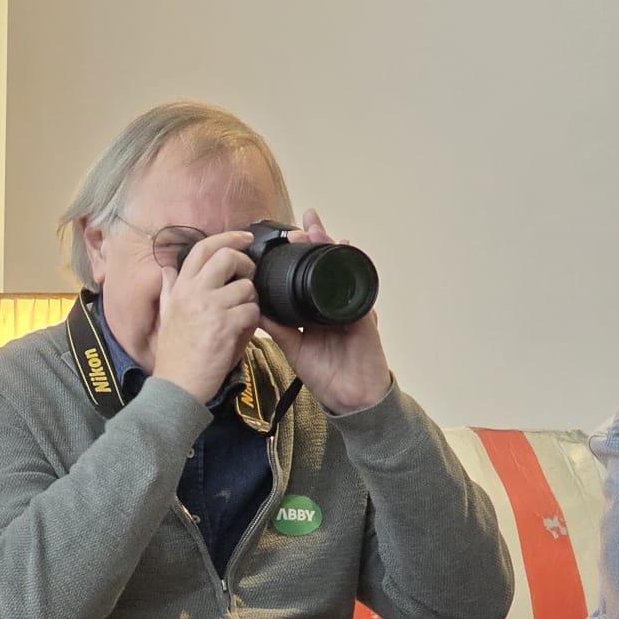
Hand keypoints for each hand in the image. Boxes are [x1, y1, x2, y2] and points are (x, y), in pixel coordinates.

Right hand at [152, 231, 261, 404]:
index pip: (204, 248)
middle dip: (246, 265)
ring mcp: (210, 308)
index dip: (229, 237)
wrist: (177, 386)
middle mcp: (194, 292)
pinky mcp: (225, 326)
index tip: (245, 238)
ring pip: (247, 287)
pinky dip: (252, 322)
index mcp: (180, 288)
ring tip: (241, 316)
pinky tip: (242, 332)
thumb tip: (167, 269)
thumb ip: (170, 289)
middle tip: (248, 278)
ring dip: (250, 301)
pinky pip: (252, 312)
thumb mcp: (166, 315)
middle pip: (229, 257)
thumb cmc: (174, 354)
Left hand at [261, 209, 391, 414]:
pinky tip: (344, 255)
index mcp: (317, 309)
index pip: (308, 275)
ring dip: (332, 250)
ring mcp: (350, 307)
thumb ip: (278, 327)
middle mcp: (334, 303)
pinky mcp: (363, 317)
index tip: (288, 235)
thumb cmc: (327, 373)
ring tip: (321, 231)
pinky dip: (351, 273)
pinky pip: (357, 289)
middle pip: (327, 265)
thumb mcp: (294, 346)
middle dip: (318, 240)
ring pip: (342, 271)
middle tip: (305, 221)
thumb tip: (255, 308)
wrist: (349, 397)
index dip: (300, 255)